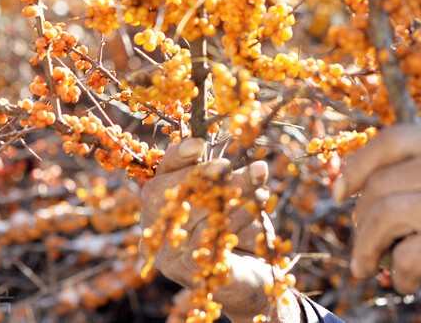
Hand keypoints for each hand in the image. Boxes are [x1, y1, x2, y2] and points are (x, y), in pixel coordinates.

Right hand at [140, 138, 301, 321]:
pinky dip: (232, 224)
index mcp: (168, 202)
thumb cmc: (242, 231)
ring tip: (257, 184)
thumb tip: (258, 167)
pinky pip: (205, 244)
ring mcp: (170, 254)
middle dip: (202, 176)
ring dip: (228, 195)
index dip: (178, 157)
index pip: (163, 174)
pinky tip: (251, 212)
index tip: (199, 144)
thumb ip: (239, 183)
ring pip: (192, 216)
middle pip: (172, 193)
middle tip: (228, 165)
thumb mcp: (239, 200)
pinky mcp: (187, 274)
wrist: (254, 278)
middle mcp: (162, 228)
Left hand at [336, 125, 420, 321]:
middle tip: (364, 249)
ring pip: (383, 216)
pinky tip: (412, 282)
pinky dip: (400, 275)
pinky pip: (406, 255)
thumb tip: (357, 188)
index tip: (339, 193)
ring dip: (367, 249)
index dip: (356, 165)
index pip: (391, 138)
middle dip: (360, 222)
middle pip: (379, 185)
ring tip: (372, 268)